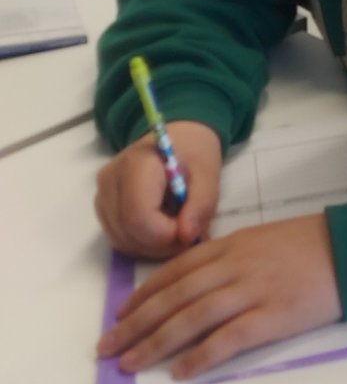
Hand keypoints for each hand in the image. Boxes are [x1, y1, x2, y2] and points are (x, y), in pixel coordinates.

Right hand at [95, 121, 222, 258]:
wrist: (177, 137)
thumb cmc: (193, 152)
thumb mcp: (208, 172)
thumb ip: (202, 203)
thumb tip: (187, 236)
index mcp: (135, 165)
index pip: (138, 216)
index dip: (165, 234)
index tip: (190, 230)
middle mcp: (109, 182)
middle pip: (128, 233)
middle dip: (162, 244)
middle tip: (188, 234)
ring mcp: (102, 196)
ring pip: (122, 240)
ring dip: (153, 246)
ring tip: (178, 228)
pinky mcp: (102, 208)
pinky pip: (119, 238)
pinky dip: (143, 242)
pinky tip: (163, 227)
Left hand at [97, 213, 342, 380]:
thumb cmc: (313, 242)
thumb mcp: (266, 237)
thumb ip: (232, 255)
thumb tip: (198, 280)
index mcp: (234, 243)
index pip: (176, 269)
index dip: (144, 293)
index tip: (121, 313)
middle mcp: (236, 265)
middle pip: (176, 296)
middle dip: (136, 322)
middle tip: (108, 346)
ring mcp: (254, 290)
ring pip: (193, 317)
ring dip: (157, 342)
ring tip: (132, 363)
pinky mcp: (274, 315)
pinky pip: (229, 338)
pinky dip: (201, 355)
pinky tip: (181, 371)